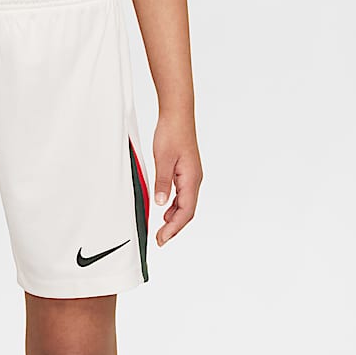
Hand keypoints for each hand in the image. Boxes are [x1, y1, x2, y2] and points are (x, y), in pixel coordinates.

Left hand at [152, 114, 202, 245]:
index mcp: (191, 179)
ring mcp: (191, 176)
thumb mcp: (163, 160)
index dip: (174, 228)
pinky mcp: (186, 172)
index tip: (162, 238)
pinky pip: (182, 196)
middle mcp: (194, 180)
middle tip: (160, 240)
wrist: (177, 115)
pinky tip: (166, 211)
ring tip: (162, 229)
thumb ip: (163, 183)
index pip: (185, 212)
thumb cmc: (172, 133)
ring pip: (185, 205)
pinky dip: (175, 207)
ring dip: (175, 219)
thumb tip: (161, 204)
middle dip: (175, 228)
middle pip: (187, 212)